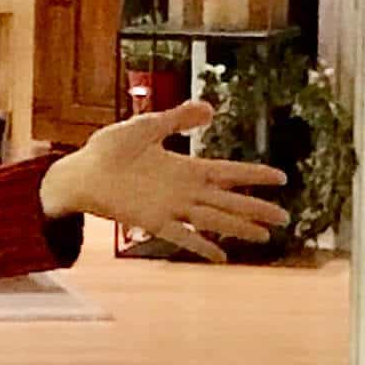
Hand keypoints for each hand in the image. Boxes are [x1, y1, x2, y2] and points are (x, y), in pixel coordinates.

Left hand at [39, 99, 288, 262]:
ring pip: (212, 219)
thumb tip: (210, 108)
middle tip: (285, 217)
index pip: (227, 172)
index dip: (253, 175)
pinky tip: (221, 256)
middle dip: (256, 208)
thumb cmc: (109, 149)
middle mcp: (182, 190)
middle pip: (227, 200)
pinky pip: (182, 236)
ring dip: (238, 228)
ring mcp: (169, 207)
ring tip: (265, 237)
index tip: (281, 177)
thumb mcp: (147, 127)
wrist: (80, 171)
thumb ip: (178, 118)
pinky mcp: (151, 221)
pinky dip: (201, 245)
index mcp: (184, 167)